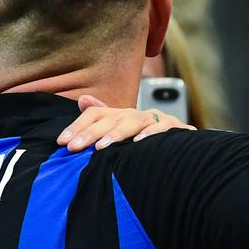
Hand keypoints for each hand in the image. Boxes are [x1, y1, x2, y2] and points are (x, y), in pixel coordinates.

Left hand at [56, 95, 194, 151]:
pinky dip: (151, 134)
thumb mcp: (122, 132)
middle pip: (110, 119)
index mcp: (122, 115)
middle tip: (74, 148)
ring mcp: (157, 119)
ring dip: (117, 134)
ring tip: (101, 147)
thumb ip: (102, 118)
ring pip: (134, 122)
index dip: (78, 126)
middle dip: (90, 134)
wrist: (186, 149)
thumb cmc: (149, 142)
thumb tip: (82, 99)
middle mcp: (137, 114)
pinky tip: (138, 144)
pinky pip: (163, 128)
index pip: (95, 115)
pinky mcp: (176, 128)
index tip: (62, 142)